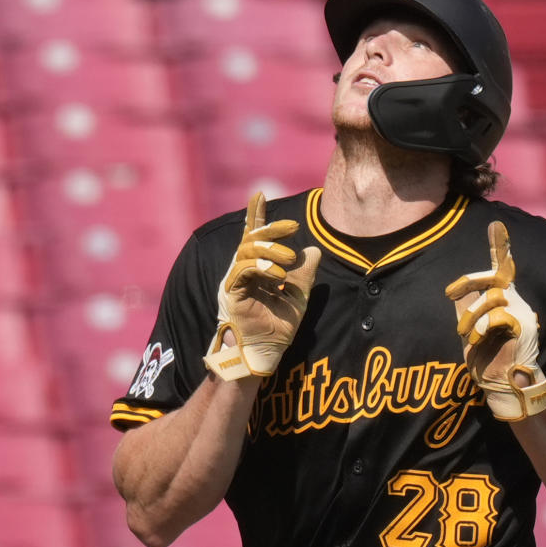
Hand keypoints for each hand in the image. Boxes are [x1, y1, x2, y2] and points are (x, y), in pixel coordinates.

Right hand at [204, 192, 320, 381]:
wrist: (267, 352)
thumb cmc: (278, 327)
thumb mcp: (299, 295)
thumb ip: (304, 274)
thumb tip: (314, 251)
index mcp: (256, 268)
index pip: (254, 237)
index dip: (256, 216)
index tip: (260, 194)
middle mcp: (242, 270)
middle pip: (252, 239)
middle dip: (271, 228)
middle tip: (292, 227)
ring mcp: (234, 281)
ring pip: (247, 251)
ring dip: (269, 250)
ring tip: (288, 259)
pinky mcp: (231, 293)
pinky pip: (242, 271)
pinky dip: (261, 268)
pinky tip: (278, 274)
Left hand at [445, 221, 545, 420]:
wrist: (506, 387)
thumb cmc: (488, 360)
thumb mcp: (471, 330)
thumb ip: (467, 310)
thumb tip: (456, 293)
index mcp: (505, 300)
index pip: (503, 268)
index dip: (500, 246)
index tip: (495, 224)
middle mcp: (517, 302)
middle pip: (493, 277)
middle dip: (469, 281)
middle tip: (450, 293)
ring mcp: (523, 314)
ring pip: (493, 297)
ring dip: (472, 315)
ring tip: (467, 334)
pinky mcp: (524, 328)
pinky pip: (499, 315)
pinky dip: (483, 327)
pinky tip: (479, 341)